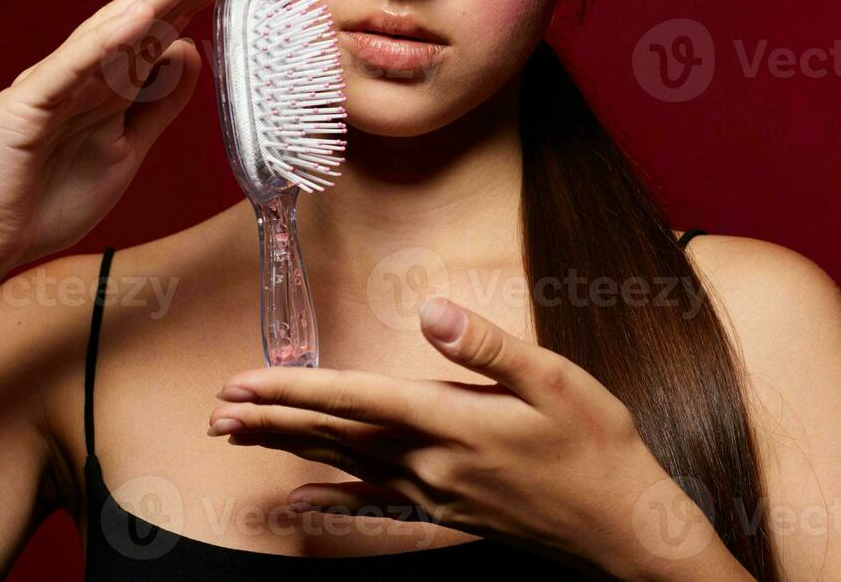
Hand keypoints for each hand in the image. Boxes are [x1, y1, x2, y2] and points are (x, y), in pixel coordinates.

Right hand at [0, 0, 267, 279]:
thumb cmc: (49, 196)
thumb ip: (158, 102)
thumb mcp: (127, 148)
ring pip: (116, 29)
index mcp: (110, 80)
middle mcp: (84, 70)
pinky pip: (72, 68)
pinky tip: (142, 11)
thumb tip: (190, 50)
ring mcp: (55, 82)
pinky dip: (107, 39)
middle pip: (150, 13)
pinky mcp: (26, 106)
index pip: (169, 25)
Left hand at [207, 297, 695, 575]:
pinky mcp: (445, 512)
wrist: (623, 528)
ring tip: (241, 437)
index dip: (295, 389)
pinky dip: (332, 496)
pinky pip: (374, 502)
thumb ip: (488, 347)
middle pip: (336, 435)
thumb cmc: (596, 447)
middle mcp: (432, 464)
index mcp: (454, 423)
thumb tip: (433, 312)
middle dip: (273, 419)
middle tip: (217, 410)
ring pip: (345, 464)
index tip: (245, 382)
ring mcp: (435, 494)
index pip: (357, 399)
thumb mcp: (554, 380)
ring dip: (289, 447)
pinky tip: (301, 496)